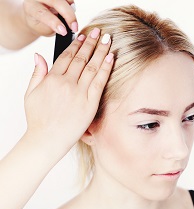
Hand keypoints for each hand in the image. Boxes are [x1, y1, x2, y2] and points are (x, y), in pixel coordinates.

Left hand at [23, 0, 77, 35]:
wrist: (36, 15)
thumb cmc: (39, 24)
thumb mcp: (43, 30)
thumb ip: (52, 27)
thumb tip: (66, 25)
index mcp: (31, 7)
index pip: (43, 13)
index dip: (55, 23)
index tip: (64, 32)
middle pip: (56, 2)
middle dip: (68, 15)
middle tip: (74, 28)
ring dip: (71, 10)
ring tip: (71, 20)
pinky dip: (71, 5)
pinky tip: (69, 11)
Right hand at [24, 28, 112, 148]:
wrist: (47, 139)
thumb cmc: (39, 119)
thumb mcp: (30, 94)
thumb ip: (36, 73)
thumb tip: (38, 56)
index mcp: (52, 79)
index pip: (67, 57)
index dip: (76, 45)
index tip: (83, 37)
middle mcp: (66, 83)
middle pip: (81, 58)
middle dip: (91, 43)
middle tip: (98, 32)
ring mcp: (79, 93)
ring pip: (92, 67)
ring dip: (100, 51)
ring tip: (107, 40)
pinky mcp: (90, 104)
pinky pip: (99, 82)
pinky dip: (105, 69)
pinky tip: (110, 58)